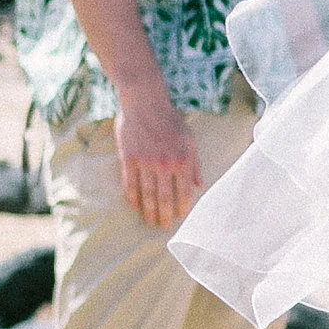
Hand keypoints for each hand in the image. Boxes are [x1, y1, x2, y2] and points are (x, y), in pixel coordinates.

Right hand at [114, 83, 202, 231]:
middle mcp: (165, 165)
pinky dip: (133, 197)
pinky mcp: (129, 159)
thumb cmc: (170, 120)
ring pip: (147, 195)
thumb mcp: (190, 139)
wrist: (145, 102)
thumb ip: (195, 164)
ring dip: (149, 212)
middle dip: (165, 216)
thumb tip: (199, 186)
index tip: (180, 217)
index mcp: (183, 160)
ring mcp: (146, 163)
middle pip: (165, 199)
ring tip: (150, 221)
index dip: (182, 208)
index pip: (184, 193)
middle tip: (163, 226)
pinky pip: (131, 184)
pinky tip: (135, 205)